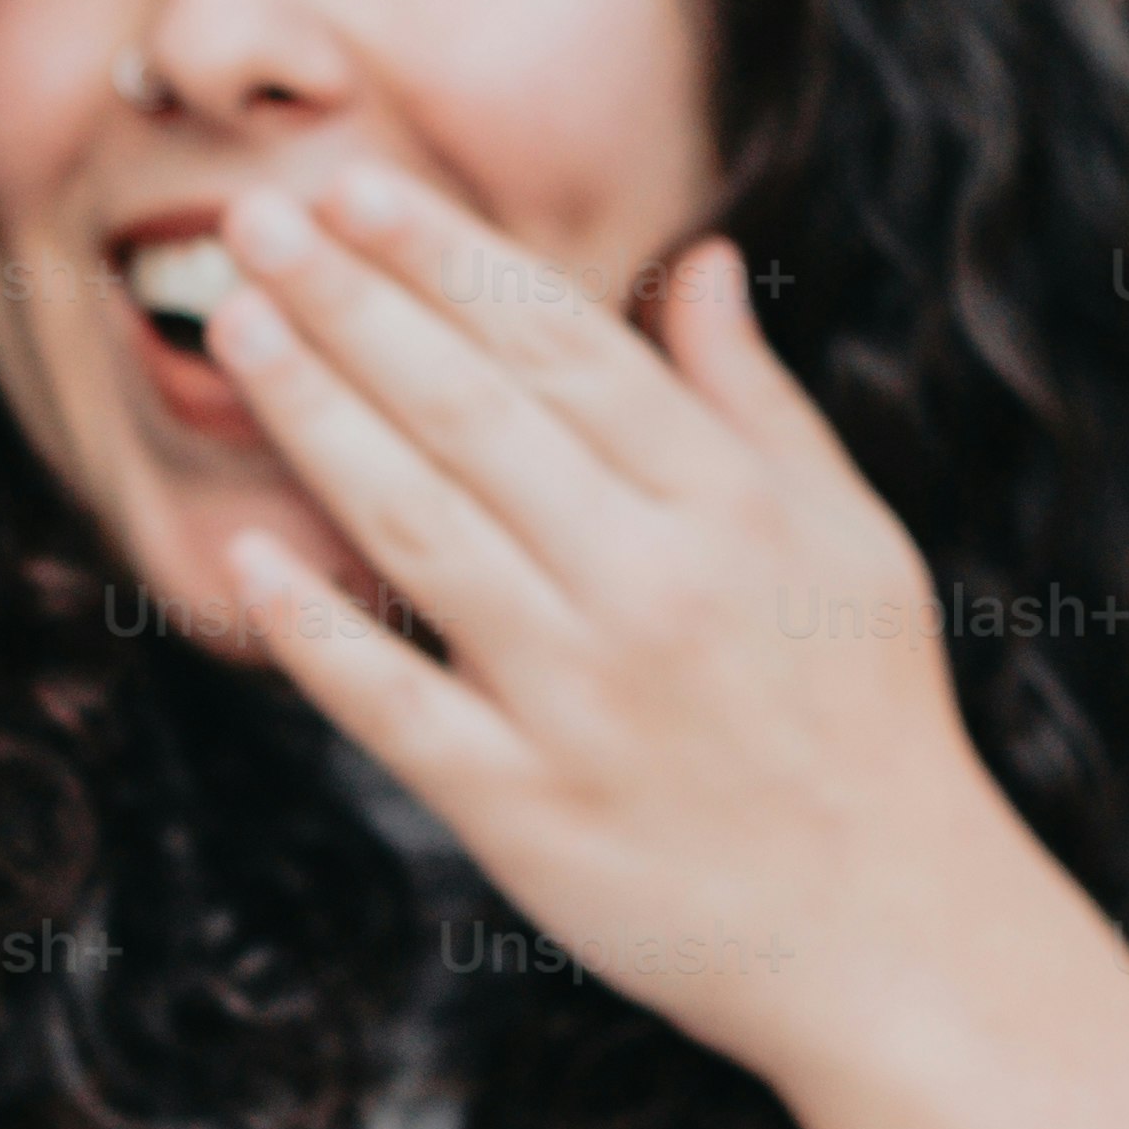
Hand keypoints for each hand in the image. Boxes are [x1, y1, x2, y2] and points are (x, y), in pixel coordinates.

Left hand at [196, 165, 1128, 1128]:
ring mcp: (578, 700)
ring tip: (236, 333)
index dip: (447, 261)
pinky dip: (316, 633)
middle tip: (254, 225)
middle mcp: (648, 587)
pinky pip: (395, 706)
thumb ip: (755, 400)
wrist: (892, 937)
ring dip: (314, 422)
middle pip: (469, 415)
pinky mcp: (522, 811)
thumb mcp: (849, 540)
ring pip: (416, 531)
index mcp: (730, 508)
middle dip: (351, 306)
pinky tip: (243, 558)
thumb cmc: (865, 719)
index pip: (561, 350)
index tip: (359, 191)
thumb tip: (698, 262)